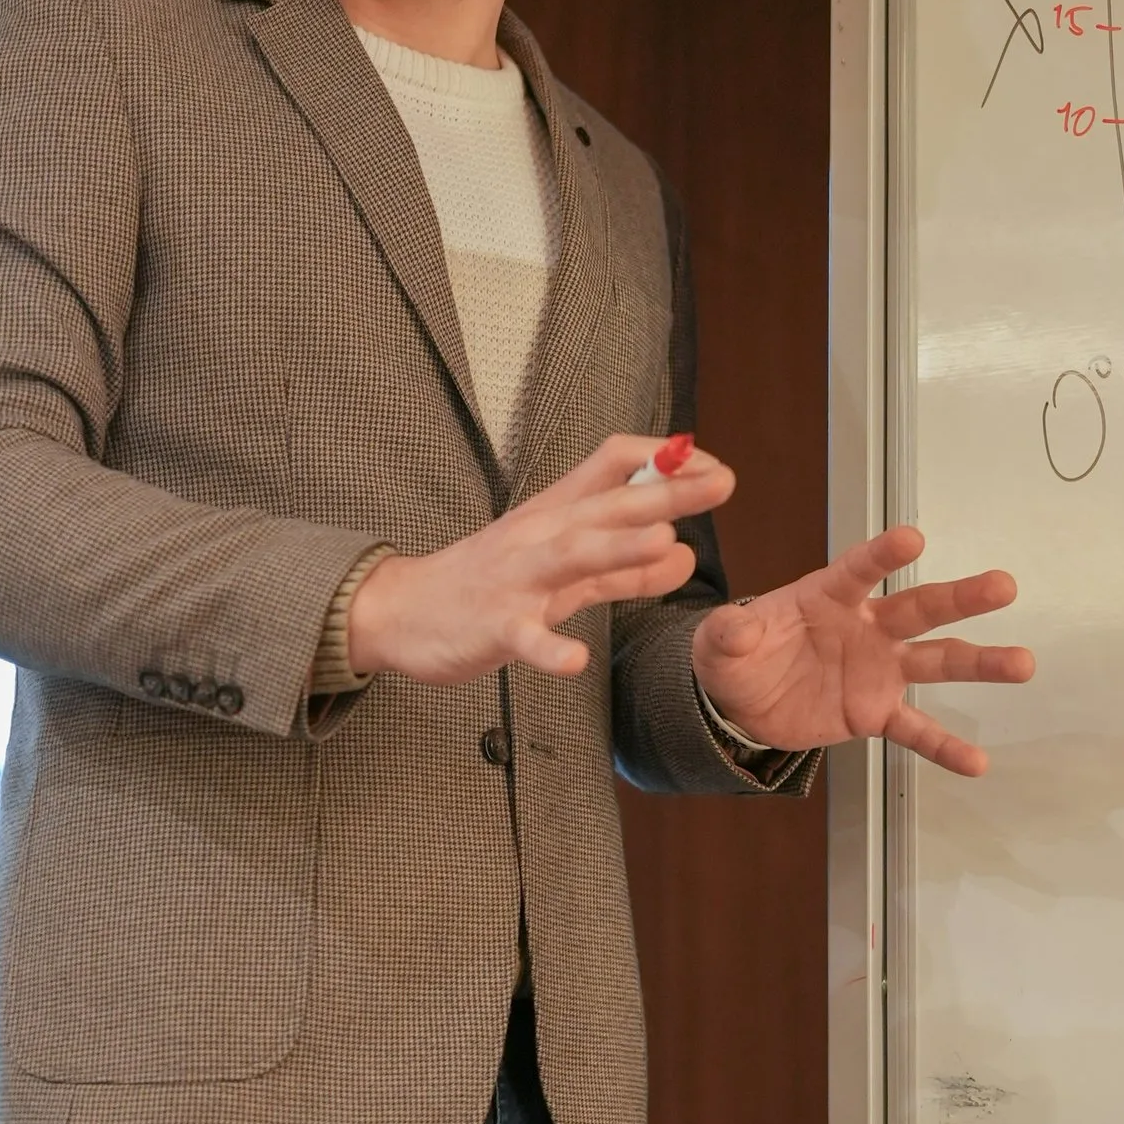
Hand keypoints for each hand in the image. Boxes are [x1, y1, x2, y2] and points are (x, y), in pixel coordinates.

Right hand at [347, 434, 735, 684]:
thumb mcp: (564, 573)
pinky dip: (549, 650)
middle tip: (722, 482)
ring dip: (617, 547)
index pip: (614, 464)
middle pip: (607, 506)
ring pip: (571, 556)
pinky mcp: (493, 626)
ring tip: (664, 540)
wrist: (400, 611)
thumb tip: (686, 554)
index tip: (712, 466)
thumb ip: (625, 568)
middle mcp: (540, 535)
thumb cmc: (490, 585)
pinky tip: (576, 662)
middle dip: (665, 493)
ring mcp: (515, 580)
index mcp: (557, 514)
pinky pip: (524, 638)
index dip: (664, 461)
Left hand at [691, 524, 1032, 774]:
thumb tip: (734, 628)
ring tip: (1023, 664)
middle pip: (921, 608)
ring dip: (981, 662)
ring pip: (938, 660)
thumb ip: (728, 633)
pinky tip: (977, 763)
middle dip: (962, 597)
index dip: (884, 555)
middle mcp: (867, 626)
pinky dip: (945, 746)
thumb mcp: (719, 643)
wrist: (745, 702)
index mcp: (829, 596)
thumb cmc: (740, 655)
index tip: (914, 539)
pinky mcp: (877, 712)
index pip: (860, 570)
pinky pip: (916, 730)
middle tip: (1004, 585)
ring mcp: (880, 670)